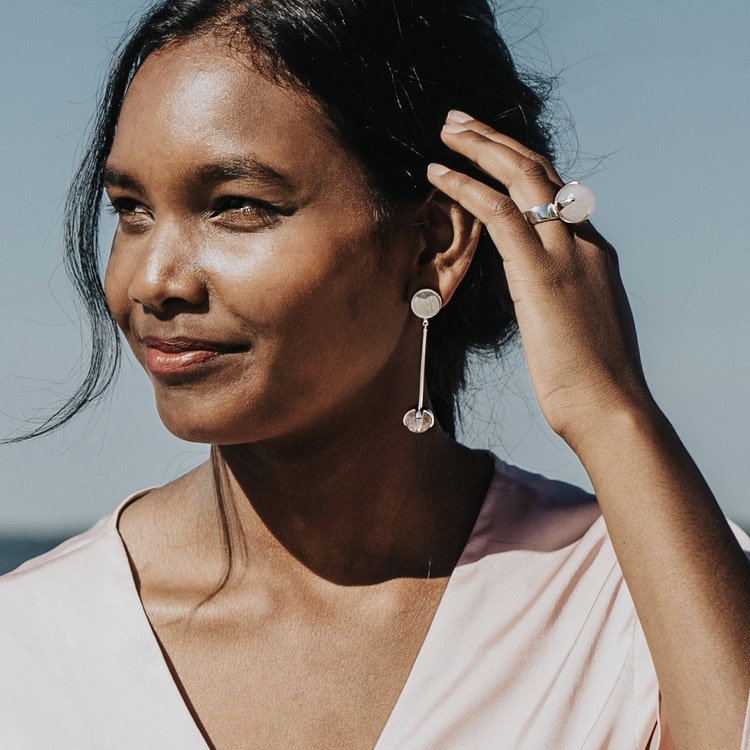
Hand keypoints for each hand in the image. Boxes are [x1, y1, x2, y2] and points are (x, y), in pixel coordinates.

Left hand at [427, 110, 652, 447]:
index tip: (491, 150)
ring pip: (522, 177)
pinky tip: (438, 174)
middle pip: (540, 170)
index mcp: (593, 253)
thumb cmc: (592, 382)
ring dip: (480, 147)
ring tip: (446, 130)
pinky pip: (499, 213)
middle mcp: (583, 242)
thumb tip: (544, 297)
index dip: (520, 165)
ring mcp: (566, 253)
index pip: (555, 192)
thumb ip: (564, 297)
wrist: (611, 408)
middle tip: (460, 121)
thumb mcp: (580, 325)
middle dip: (497, 140)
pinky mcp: (541, 272)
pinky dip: (466, 187)